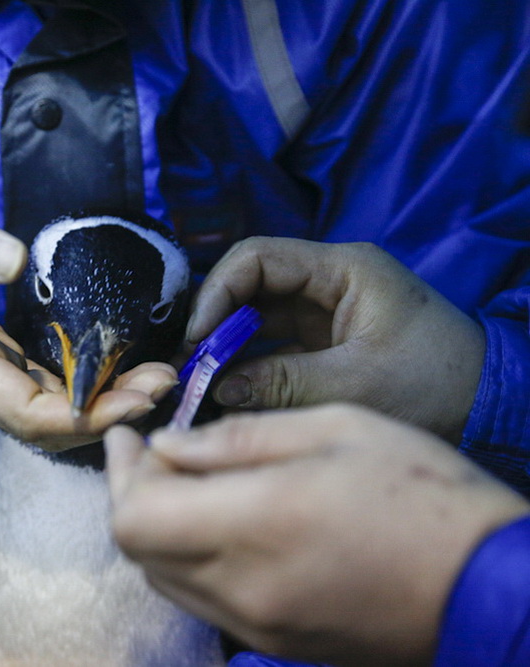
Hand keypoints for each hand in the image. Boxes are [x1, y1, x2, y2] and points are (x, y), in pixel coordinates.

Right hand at [0, 187, 174, 448]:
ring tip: (155, 379)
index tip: (136, 395)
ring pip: (42, 413)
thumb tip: (16, 260)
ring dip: (99, 404)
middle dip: (106, 414)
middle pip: (42, 424)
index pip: (23, 410)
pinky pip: (35, 389)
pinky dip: (78, 388)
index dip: (82, 414)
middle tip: (165, 384)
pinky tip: (114, 369)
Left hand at [105, 406, 528, 666]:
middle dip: (131, 492)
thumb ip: (239, 437)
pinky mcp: (274, 642)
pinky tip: (218, 522)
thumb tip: (170, 443)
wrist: (485, 586)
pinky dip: (188, 557)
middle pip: (138, 548)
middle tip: (152, 451)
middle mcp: (241, 586)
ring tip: (185, 480)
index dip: (119, 472)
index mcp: (255, 524)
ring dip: (157, 527)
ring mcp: (256, 623)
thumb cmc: (420, 493)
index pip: (136, 516)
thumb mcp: (335, 428)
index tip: (129, 434)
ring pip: (163, 576)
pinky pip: (201, 598)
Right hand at [186, 237, 484, 442]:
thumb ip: (281, 382)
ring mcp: (325, 310)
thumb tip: (216, 387)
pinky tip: (228, 389)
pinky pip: (272, 342)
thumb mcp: (356, 385)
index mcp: (343, 268)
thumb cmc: (436, 384)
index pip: (257, 257)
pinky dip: (248, 364)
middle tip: (191, 364)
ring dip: (227, 345)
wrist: (490, 405)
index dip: (218, 292)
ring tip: (201, 381)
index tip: (196, 337)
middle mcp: (328, 280)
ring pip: (256, 315)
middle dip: (216, 321)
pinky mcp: (324, 340)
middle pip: (250, 284)